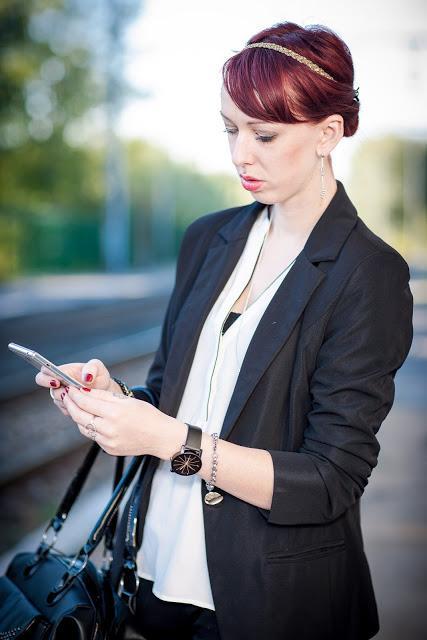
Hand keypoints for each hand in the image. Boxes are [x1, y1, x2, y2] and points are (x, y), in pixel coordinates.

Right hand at [35, 359, 113, 416]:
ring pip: (58, 401)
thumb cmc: (99, 376)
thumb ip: (92, 368)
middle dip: (58, 392)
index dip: (46, 378)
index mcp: (62, 371)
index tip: (57, 382)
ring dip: (70, 400)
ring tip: (83, 396)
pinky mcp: (67, 407)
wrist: (105, 391)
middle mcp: (59, 384)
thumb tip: (86, 376)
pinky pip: (66, 410)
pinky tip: (84, 403)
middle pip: (50, 390)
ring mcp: (62, 396)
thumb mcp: (98, 367)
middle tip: (69, 392)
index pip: (44, 371)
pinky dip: (74, 407)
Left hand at [62, 386, 184, 457]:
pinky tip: (91, 419)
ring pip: (83, 427)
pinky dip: (89, 427)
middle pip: (79, 416)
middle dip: (70, 404)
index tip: (69, 388)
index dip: (75, 394)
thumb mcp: (127, 400)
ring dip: (78, 416)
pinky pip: (93, 436)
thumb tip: (85, 391)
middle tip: (66, 396)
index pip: (86, 402)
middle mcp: (109, 429)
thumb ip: (104, 396)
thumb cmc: (147, 415)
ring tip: (76, 406)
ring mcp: (108, 441)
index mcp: (115, 413)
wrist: (160, 437)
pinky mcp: (108, 449)